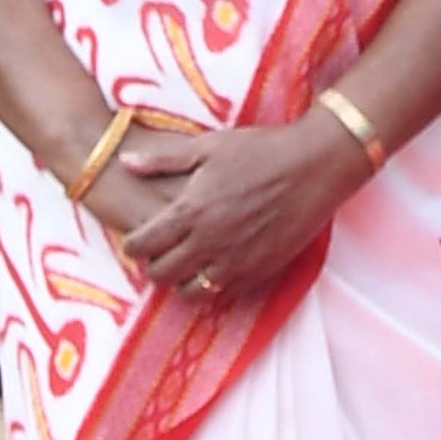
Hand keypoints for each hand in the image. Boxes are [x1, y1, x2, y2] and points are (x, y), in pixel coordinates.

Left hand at [109, 114, 370, 298]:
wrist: (315, 167)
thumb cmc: (261, 150)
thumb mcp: (209, 146)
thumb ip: (163, 159)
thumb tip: (125, 163)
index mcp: (191, 210)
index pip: (143, 244)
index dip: (133, 245)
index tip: (136, 238)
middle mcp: (209, 242)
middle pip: (161, 274)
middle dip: (153, 265)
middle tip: (159, 252)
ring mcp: (235, 262)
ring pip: (190, 292)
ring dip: (182, 280)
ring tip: (186, 262)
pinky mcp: (259, 272)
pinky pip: (223, 293)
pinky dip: (212, 285)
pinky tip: (216, 265)